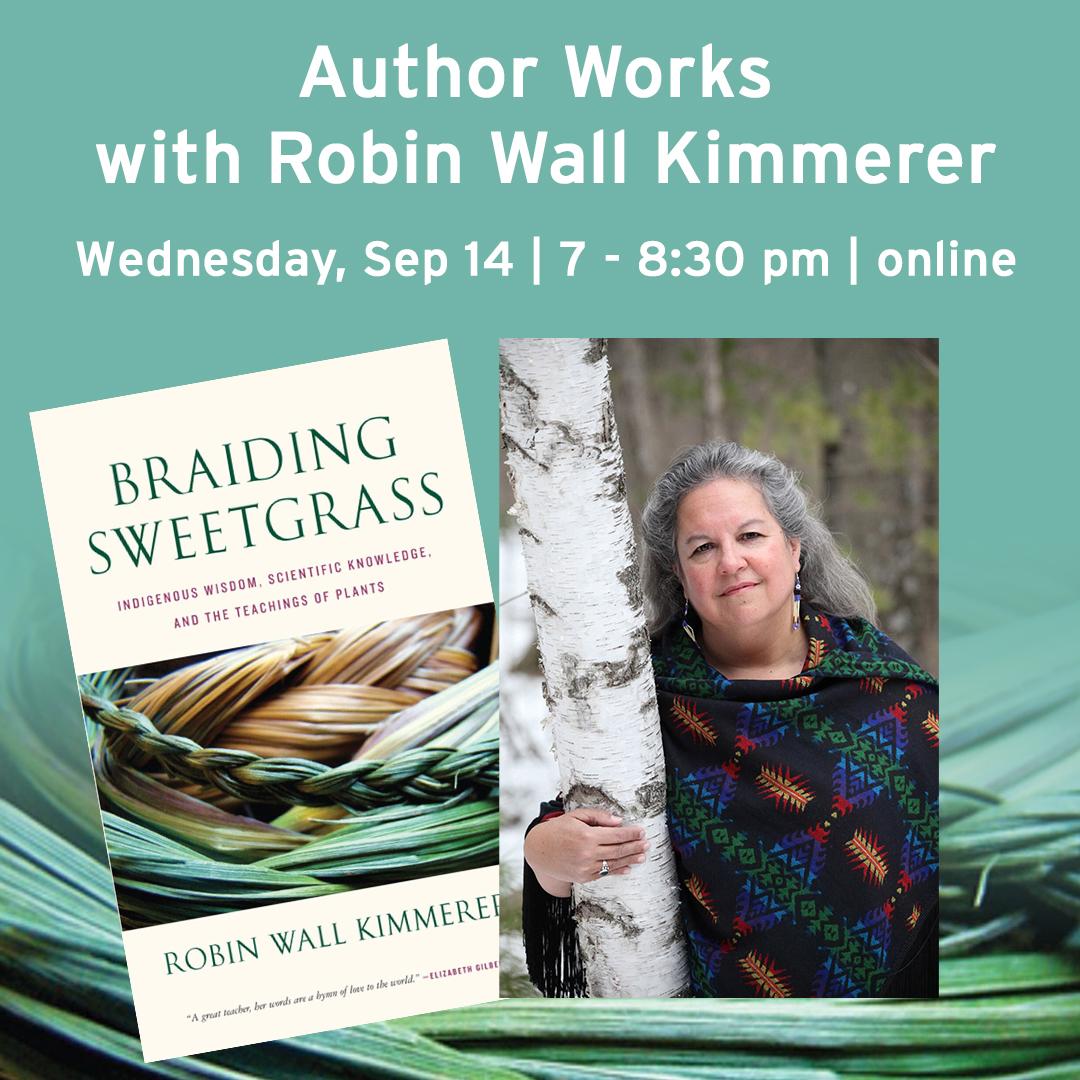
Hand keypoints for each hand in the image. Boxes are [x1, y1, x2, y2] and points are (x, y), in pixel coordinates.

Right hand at [524, 807, 648, 895]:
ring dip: (631, 859)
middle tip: (647, 843)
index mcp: (587, 835)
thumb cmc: (558, 829)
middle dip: (635, 846)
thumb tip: (618, 821)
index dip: (631, 833)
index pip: (616, 834)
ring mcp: (586, 867)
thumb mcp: (575, 816)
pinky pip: (605, 874)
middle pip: (618, 850)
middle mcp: (587, 853)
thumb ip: (598, 816)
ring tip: (642, 855)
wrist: (539, 850)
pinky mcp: (583, 877)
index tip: (642, 831)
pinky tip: (628, 868)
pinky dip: (618, 870)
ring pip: (614, 863)